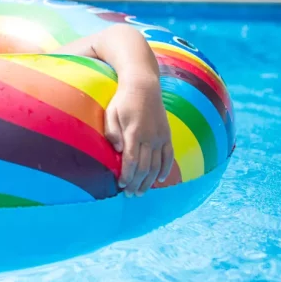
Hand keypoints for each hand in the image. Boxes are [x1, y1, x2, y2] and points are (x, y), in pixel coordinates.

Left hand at [104, 75, 173, 195]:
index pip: (132, 160)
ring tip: (141, 192)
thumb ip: (112, 132)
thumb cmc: (123, 101)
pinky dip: (165, 169)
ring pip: (156, 165)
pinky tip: (159, 180)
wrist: (144, 86)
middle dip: (137, 183)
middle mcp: (150, 137)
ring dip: (149, 181)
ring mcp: (160, 137)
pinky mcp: (167, 135)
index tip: (121, 185)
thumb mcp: (111, 113)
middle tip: (130, 195)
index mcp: (134, 132)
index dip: (127, 175)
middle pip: (144, 167)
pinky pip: (169, 156)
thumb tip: (117, 150)